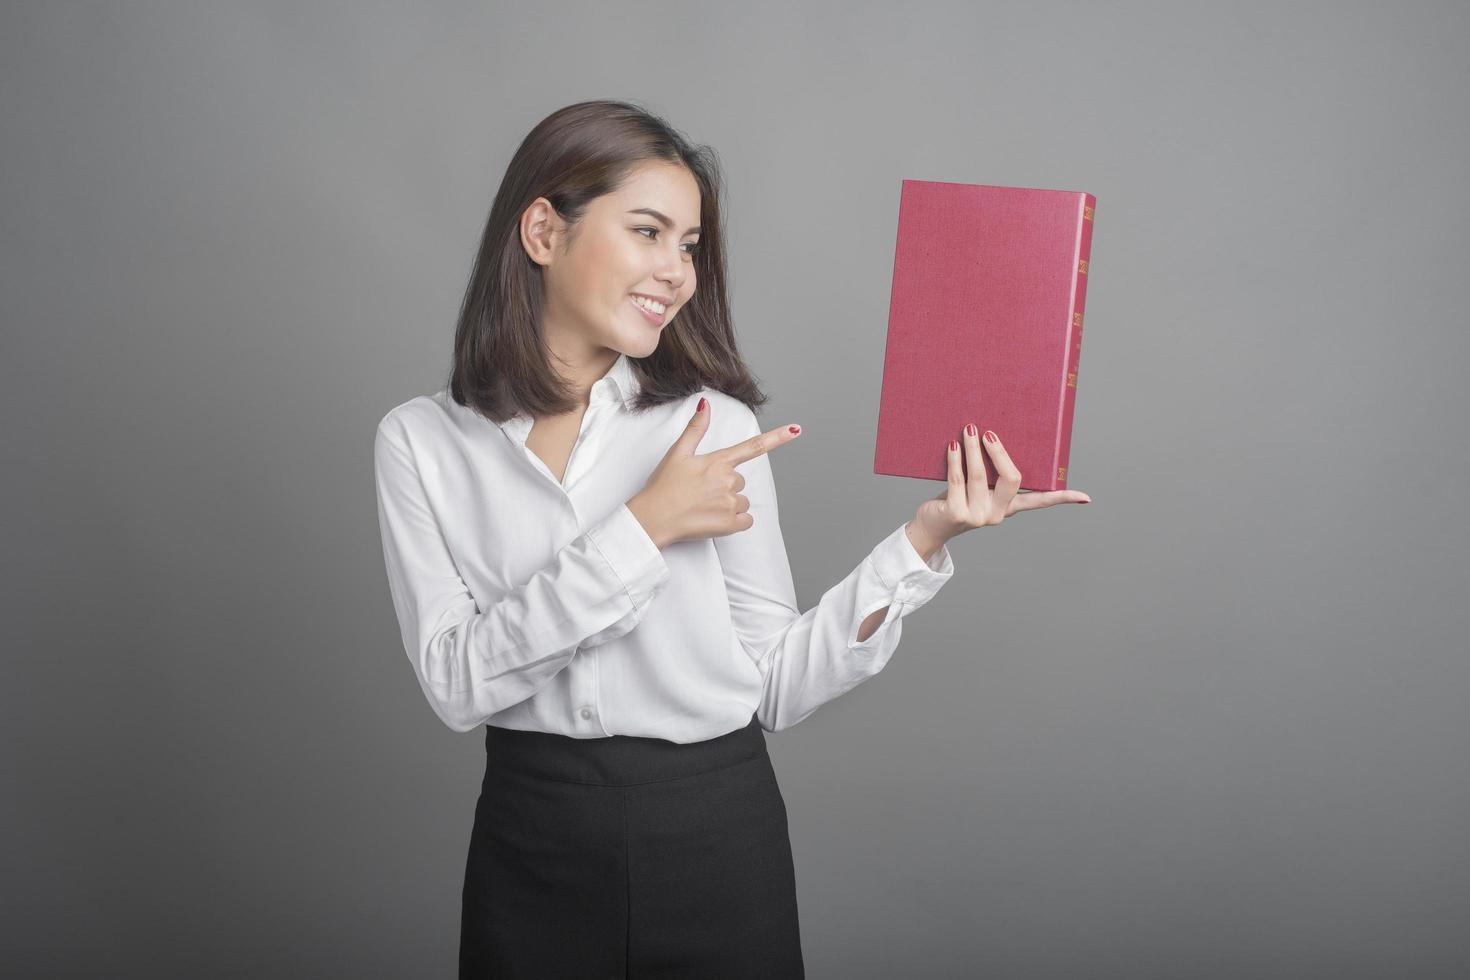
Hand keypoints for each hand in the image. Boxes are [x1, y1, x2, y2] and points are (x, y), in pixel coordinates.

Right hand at [626, 397, 801, 548]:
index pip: (754, 447)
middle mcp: (729, 481)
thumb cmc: (663, 487)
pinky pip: (745, 520)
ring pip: (741, 501)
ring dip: (728, 504)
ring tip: (702, 506)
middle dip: (724, 485)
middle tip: (700, 491)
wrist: (653, 518)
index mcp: (718, 462)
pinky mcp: (731, 524)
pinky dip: (734, 521)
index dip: (778, 437)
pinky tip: (714, 519)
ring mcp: (731, 503)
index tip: (797, 430)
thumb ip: (696, 429)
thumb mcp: (677, 453)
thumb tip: (706, 405)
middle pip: (739, 480)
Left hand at [908, 424, 1091, 552]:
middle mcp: (997, 513)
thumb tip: (989, 432)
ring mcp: (978, 516)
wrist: (930, 527)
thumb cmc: (955, 499)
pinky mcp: (957, 514)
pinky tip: (952, 446)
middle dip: (1000, 452)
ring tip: (968, 429)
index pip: (1040, 501)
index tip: (1085, 498)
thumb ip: (989, 471)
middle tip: (988, 432)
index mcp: (1008, 507)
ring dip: (973, 449)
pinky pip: (958, 481)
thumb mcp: (977, 487)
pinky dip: (955, 460)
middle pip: (1011, 480)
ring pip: (980, 476)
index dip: (1062, 498)